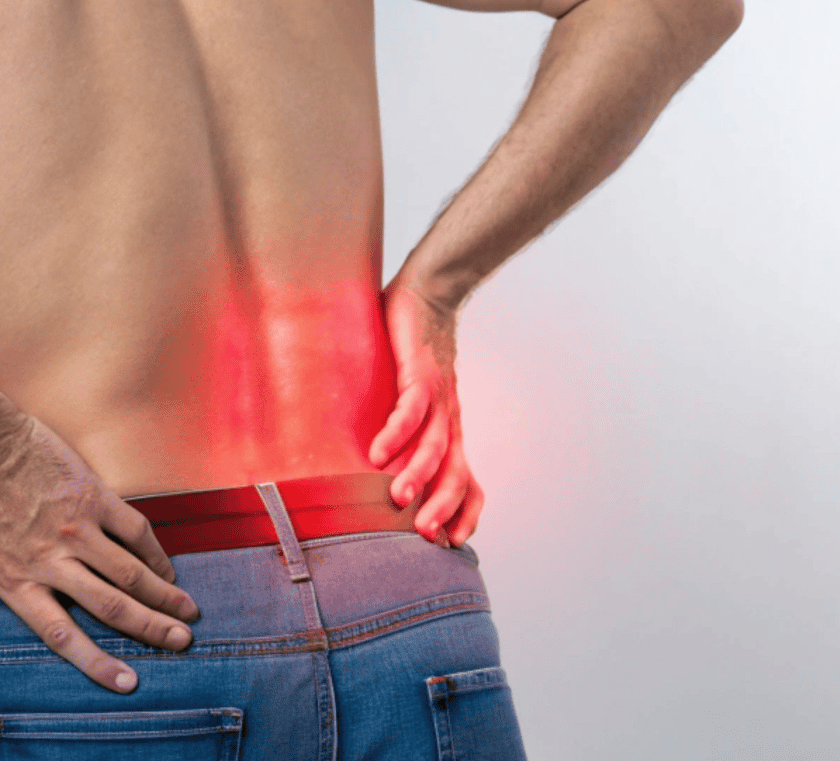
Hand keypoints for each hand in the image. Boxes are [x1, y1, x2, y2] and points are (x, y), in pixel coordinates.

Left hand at [0, 409, 202, 693]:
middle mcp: (50, 559)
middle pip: (112, 607)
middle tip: (182, 644)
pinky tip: (168, 568)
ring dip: (164, 597)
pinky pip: (134, 528)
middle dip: (152, 631)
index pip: (62, 635)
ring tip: (188, 614)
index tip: (128, 683)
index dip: (97, 664)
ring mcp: (75, 525)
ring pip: (130, 572)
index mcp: (12, 579)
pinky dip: (154, 552)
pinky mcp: (90, 492)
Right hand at [369, 279, 484, 547]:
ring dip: (417, 475)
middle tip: (424, 536)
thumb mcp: (411, 398)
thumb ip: (401, 428)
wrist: (429, 296)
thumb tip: (370, 459)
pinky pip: (412, 410)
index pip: (469, 483)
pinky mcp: (422, 374)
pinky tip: (377, 451)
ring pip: (435, 446)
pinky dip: (397, 432)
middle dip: (442, 507)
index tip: (447, 544)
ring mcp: (439, 399)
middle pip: (456, 475)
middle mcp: (450, 421)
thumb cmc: (413, 351)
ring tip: (398, 499)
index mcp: (450, 432)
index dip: (463, 514)